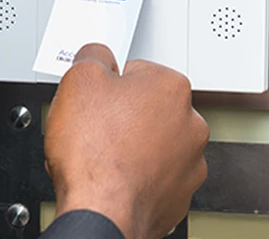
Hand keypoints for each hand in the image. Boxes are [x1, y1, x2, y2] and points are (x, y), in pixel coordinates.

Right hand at [44, 44, 208, 238]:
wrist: (101, 212)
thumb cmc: (95, 155)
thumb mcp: (79, 79)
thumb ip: (93, 56)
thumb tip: (97, 54)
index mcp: (171, 87)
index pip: (137, 71)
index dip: (110, 84)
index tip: (97, 96)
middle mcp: (190, 123)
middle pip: (149, 108)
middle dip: (123, 116)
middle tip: (95, 127)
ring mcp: (189, 163)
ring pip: (154, 144)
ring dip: (132, 147)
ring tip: (102, 155)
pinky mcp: (179, 195)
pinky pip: (155, 176)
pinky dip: (137, 176)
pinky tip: (113, 177)